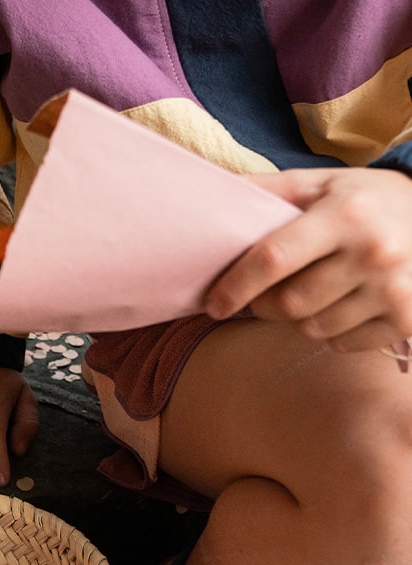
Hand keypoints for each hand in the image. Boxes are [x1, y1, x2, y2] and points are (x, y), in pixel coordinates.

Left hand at [204, 167, 411, 352]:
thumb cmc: (369, 202)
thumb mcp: (324, 183)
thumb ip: (269, 191)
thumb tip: (210, 192)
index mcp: (347, 214)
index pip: (273, 259)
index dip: (235, 285)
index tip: (214, 303)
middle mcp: (374, 253)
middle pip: (287, 304)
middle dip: (263, 303)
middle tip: (267, 291)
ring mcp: (394, 290)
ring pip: (311, 329)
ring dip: (299, 318)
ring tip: (315, 290)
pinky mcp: (407, 319)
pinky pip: (341, 344)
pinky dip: (333, 332)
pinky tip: (345, 304)